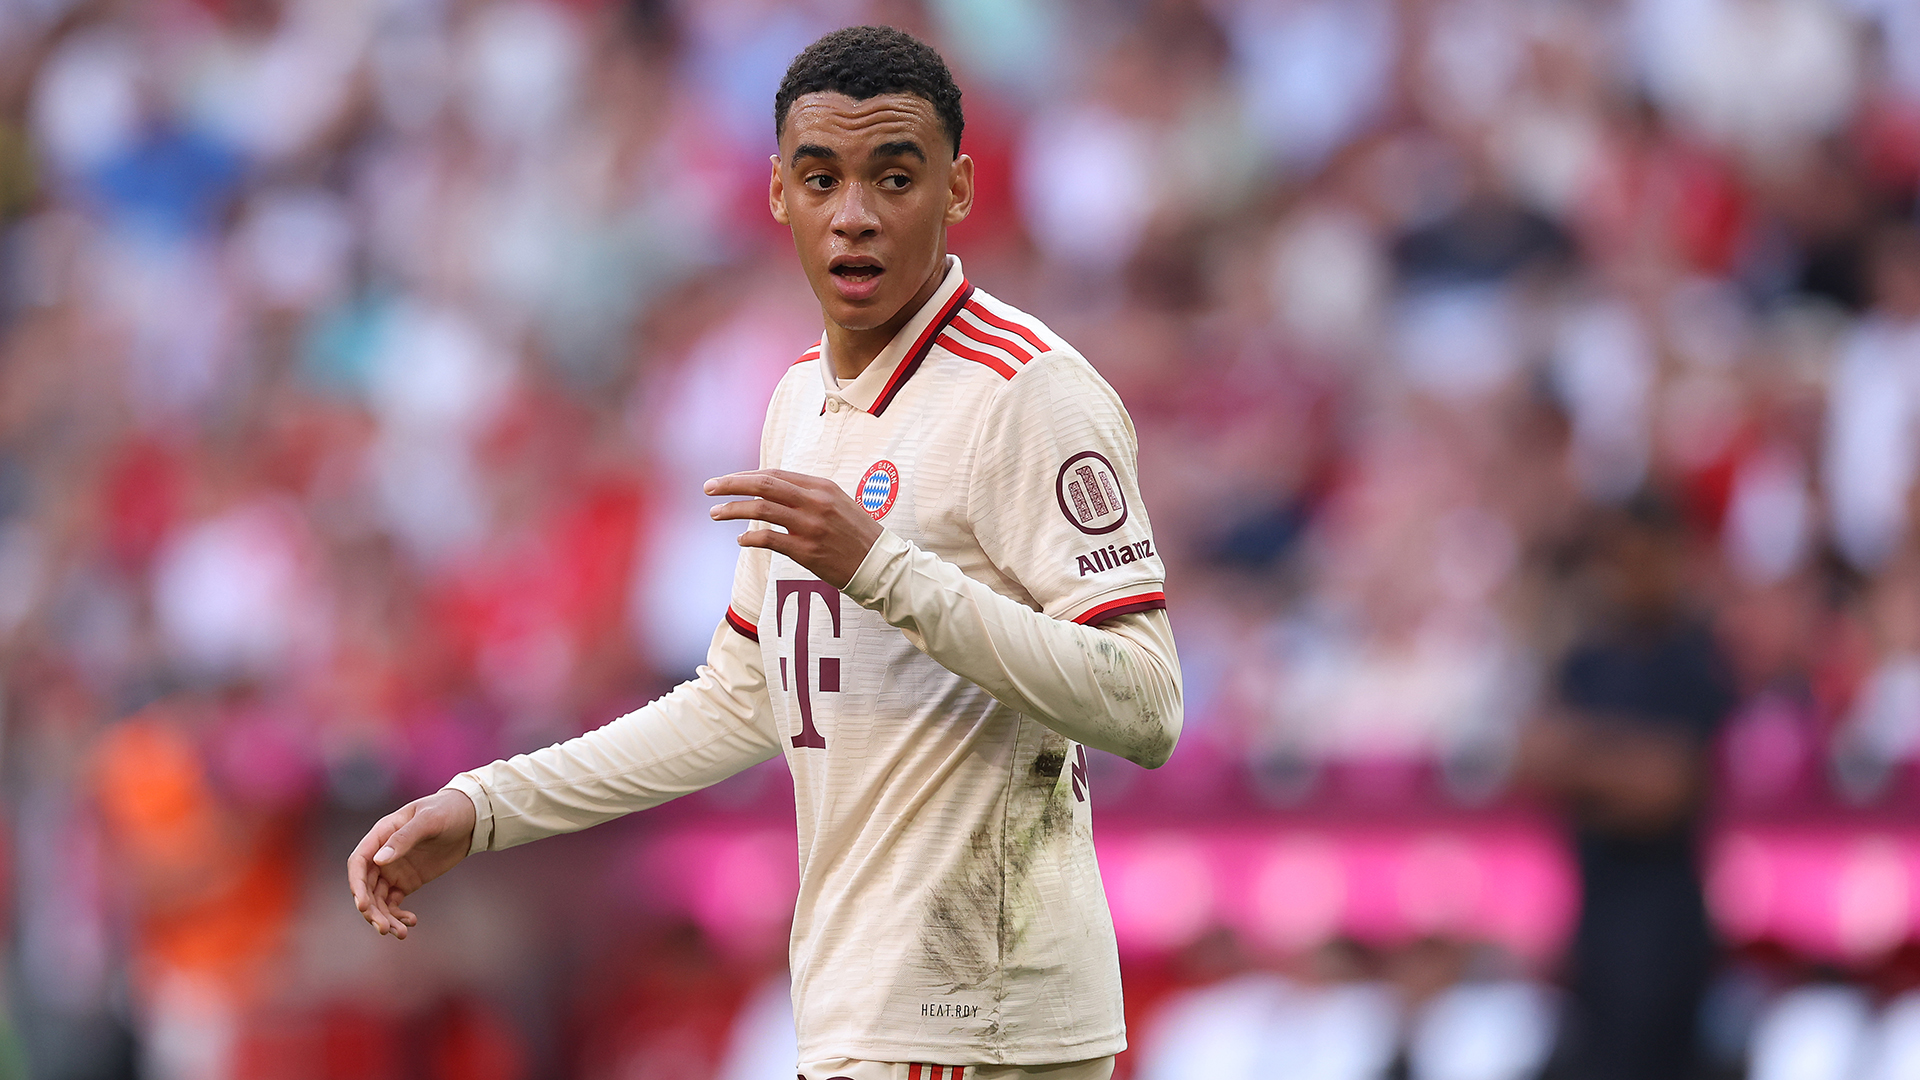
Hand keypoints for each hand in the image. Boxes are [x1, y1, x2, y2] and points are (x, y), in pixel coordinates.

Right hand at [346, 788, 475, 939]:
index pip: (359, 863)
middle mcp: (382, 855)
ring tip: (401, 933)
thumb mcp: (428, 820)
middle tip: (384, 928)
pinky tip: (411, 922)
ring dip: (385, 917)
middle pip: (366, 887)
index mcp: (381, 835)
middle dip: (372, 910)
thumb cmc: (447, 811)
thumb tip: (379, 861)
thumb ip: (404, 838)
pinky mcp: (406, 882)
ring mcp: (393, 870)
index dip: (357, 885)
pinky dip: (398, 915)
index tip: (363, 905)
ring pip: (379, 899)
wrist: (470, 817)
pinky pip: (394, 903)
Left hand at [706, 469, 881, 588]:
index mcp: (821, 486)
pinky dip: (749, 539)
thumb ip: (806, 494)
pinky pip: (769, 540)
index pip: (774, 474)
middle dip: (731, 484)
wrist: (879, 563)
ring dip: (733, 510)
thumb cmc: (855, 533)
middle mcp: (815, 502)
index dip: (745, 476)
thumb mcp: (836, 502)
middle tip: (709, 489)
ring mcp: (811, 526)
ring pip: (761, 510)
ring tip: (715, 513)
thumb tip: (770, 490)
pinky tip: (740, 541)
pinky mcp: (807, 551)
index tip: (726, 481)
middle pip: (763, 484)